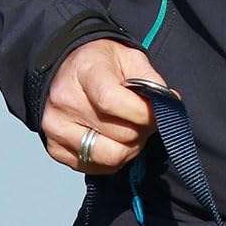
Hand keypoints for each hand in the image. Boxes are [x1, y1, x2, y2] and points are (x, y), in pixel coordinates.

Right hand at [42, 38, 165, 172]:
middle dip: (141, 132)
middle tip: (144, 122)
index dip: (141, 114)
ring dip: (129, 150)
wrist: (65, 72)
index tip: (156, 114)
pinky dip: (112, 160)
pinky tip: (113, 141)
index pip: (111, 101)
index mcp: (83, 71)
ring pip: (110, 157)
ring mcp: (57, 129)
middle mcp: (64, 102)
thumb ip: (150, 79)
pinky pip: (96, 168)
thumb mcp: (128, 57)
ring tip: (130, 133)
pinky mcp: (56, 150)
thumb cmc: (100, 64)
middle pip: (118, 134)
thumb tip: (169, 104)